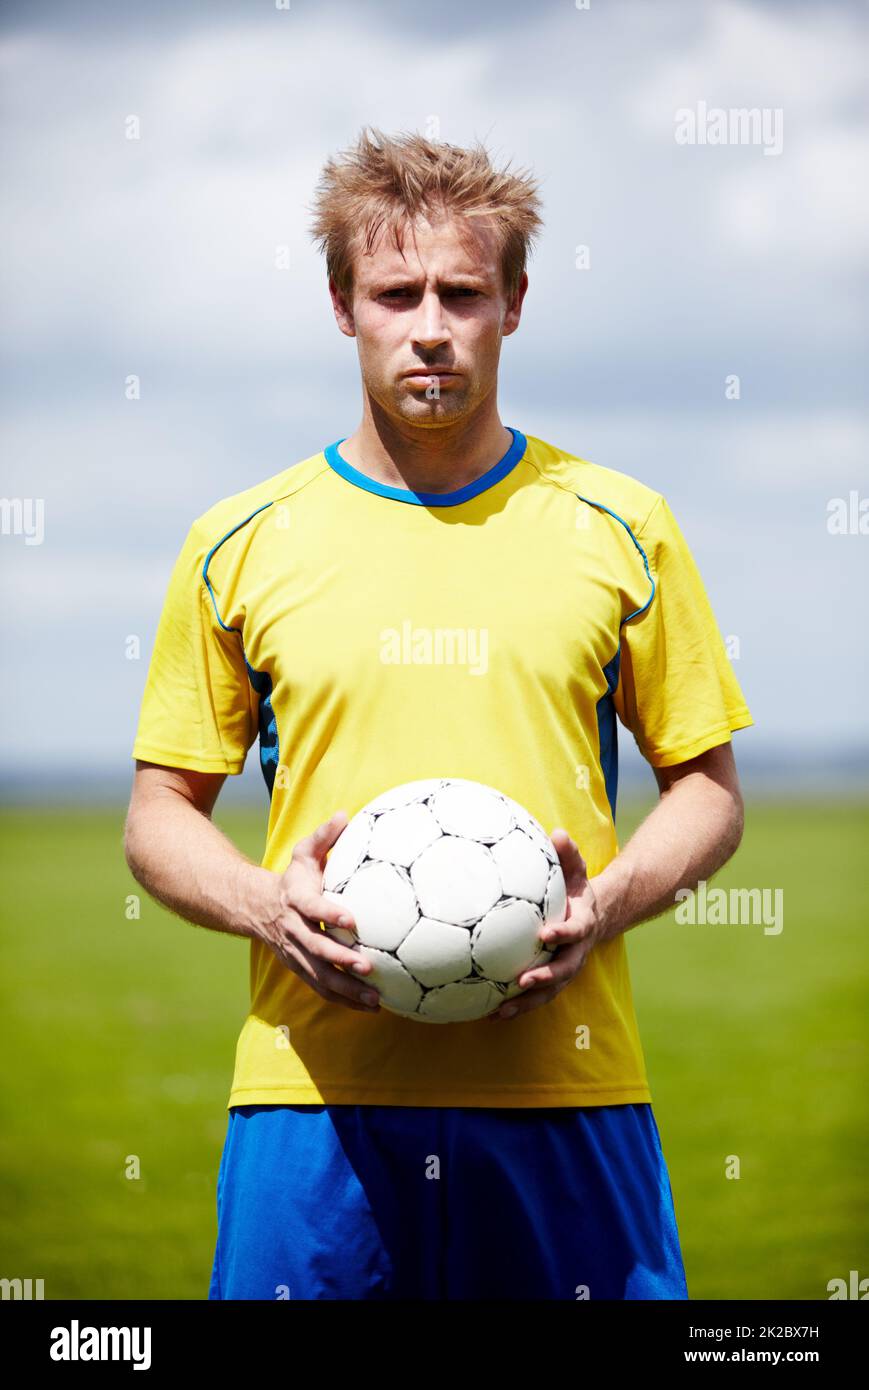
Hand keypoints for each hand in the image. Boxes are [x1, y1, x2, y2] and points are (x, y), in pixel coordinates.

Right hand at [260, 810, 380, 1013]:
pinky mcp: (301, 969)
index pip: (313, 909)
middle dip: (341, 960)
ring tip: (375, 999)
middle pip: (317, 950)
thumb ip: (323, 836)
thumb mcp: (302, 854)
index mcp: (297, 901)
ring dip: (347, 989)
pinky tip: (369, 1007)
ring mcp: (296, 954)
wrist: (258, 908)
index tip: (352, 920)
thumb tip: (346, 814)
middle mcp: (295, 931)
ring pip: (320, 976)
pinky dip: (344, 1000)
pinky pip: (322, 988)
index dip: (330, 914)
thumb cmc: (293, 879)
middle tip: (368, 967)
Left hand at [488, 828, 604, 1020]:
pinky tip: (491, 1013)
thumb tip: (557, 833)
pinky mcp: (553, 979)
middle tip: (523, 981)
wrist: (593, 914)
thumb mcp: (575, 868)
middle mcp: (576, 950)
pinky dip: (518, 1006)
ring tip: (502, 1011)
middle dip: (545, 977)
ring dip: (528, 1002)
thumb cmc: (575, 888)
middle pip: (565, 970)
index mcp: (582, 923)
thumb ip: (568, 853)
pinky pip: (537, 996)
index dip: (563, 934)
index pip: (576, 931)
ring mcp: (566, 967)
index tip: (546, 934)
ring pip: (551, 991)